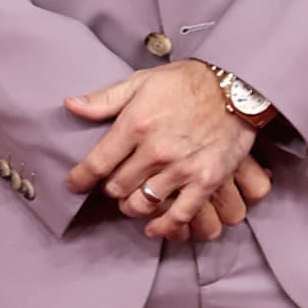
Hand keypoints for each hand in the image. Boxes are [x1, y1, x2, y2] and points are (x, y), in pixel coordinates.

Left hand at [65, 62, 262, 241]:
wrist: (236, 86)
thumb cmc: (187, 81)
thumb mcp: (141, 82)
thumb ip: (104, 99)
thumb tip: (71, 105)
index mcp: (135, 125)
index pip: (96, 164)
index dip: (80, 179)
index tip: (74, 184)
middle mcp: (155, 151)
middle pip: (117, 187)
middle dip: (110, 188)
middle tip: (115, 182)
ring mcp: (181, 169)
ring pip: (141, 204)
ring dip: (132, 205)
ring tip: (133, 198)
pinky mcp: (205, 181)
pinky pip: (178, 215)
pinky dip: (163, 225)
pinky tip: (154, 225)